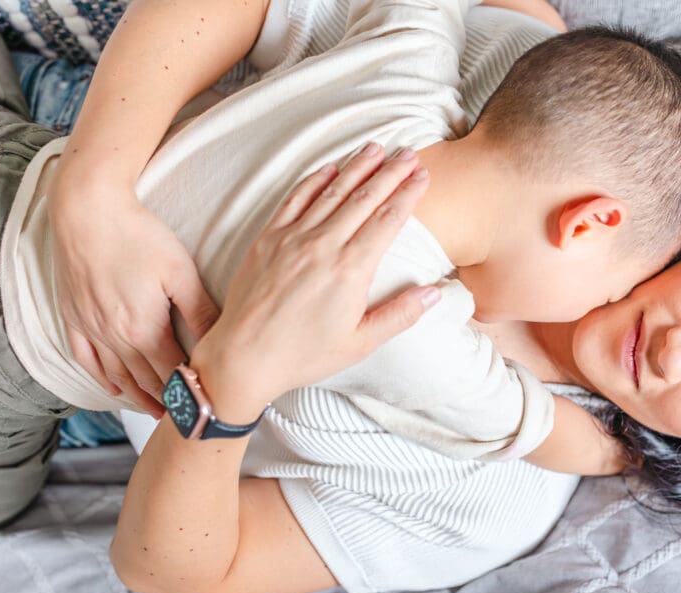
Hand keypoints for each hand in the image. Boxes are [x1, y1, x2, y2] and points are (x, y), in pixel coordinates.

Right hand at [49, 181, 219, 416]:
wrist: (86, 210)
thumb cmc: (137, 235)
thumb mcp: (180, 272)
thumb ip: (201, 311)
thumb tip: (223, 340)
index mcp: (145, 330)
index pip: (173, 374)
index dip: (190, 394)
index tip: (206, 409)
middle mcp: (116, 337)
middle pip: (147, 381)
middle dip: (168, 402)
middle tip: (187, 420)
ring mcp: (92, 328)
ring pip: (119, 375)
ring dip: (139, 398)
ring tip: (158, 413)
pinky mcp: (74, 316)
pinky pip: (86, 358)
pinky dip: (102, 377)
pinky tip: (114, 387)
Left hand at [189, 144, 437, 422]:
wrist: (245, 356)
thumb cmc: (305, 355)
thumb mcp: (360, 343)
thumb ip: (400, 315)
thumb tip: (434, 294)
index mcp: (350, 271)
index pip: (387, 221)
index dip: (408, 195)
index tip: (423, 177)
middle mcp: (323, 246)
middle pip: (364, 199)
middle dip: (389, 172)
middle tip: (409, 153)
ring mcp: (293, 239)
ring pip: (332, 193)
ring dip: (356, 167)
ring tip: (376, 148)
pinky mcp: (268, 239)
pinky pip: (295, 200)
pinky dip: (314, 181)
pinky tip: (330, 168)